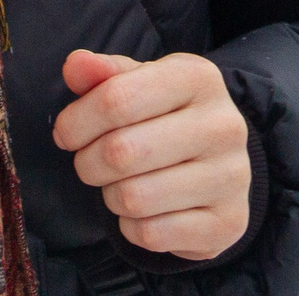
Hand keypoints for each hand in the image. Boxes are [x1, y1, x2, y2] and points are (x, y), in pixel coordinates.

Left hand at [54, 50, 252, 261]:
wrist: (217, 164)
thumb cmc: (164, 116)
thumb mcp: (137, 84)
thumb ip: (102, 74)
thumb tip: (75, 64)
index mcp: (198, 78)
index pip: (115, 99)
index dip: (76, 122)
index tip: (67, 133)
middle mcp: (223, 125)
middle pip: (120, 152)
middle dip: (88, 163)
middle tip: (91, 162)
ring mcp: (231, 176)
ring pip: (133, 198)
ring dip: (111, 196)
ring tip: (121, 183)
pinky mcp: (227, 222)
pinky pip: (151, 234)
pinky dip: (132, 227)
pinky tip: (146, 210)